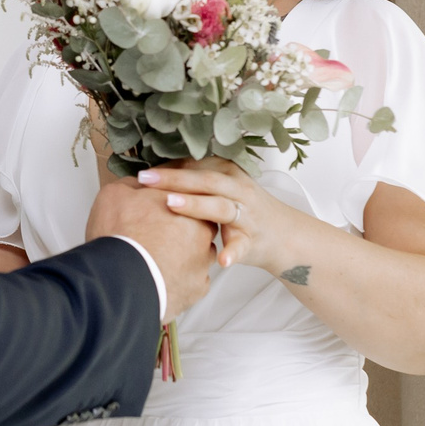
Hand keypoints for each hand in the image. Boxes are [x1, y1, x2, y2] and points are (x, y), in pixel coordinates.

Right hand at [85, 177, 216, 315]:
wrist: (121, 279)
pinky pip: (193, 282)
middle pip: (198, 227)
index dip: (169, 204)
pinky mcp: (197, 288)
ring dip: (184, 256)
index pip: (186, 198)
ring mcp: (202, 262)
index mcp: (186, 205)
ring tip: (158, 259)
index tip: (155, 211)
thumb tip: (139, 184)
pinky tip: (162, 278)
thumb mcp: (115, 194)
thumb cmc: (120, 235)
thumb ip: (134, 185)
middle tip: (156, 235)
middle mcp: (202, 232)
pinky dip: (180, 280)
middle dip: (182, 230)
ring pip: (199, 256)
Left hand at [135, 158, 302, 278]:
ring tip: (171, 205)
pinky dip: (232, 252)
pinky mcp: (253, 239)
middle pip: (203, 180)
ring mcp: (247, 214)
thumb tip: (154, 176)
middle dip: (173, 179)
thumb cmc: (242, 211)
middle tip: (144, 180)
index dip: (168, 167)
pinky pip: (242, 245)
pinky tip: (222, 260)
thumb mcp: (220, 189)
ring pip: (220, 206)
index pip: (195, 166)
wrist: (283, 235)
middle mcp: (238, 189)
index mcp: (227, 173)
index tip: (141, 170)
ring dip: (196, 206)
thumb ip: (194, 181)